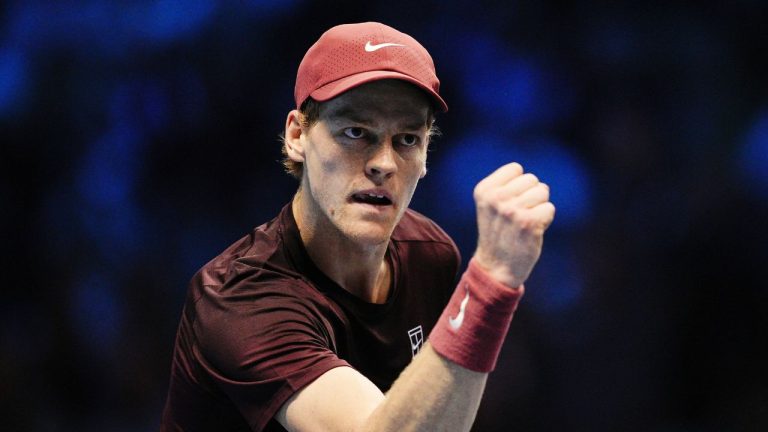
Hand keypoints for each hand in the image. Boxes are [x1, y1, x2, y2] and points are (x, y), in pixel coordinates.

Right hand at [472, 162, 555, 287]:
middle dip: (531, 195)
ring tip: (525, 223)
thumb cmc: (498, 233)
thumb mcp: (491, 205)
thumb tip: (541, 185)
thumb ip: (507, 187)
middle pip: (531, 179)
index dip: (519, 185)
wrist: (496, 267)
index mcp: (484, 190)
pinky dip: (545, 220)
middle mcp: (496, 198)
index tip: (509, 203)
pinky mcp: (529, 223)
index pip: (516, 168)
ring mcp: (512, 210)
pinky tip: (532, 231)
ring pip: (543, 192)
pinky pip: (549, 208)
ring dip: (539, 207)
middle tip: (518, 216)